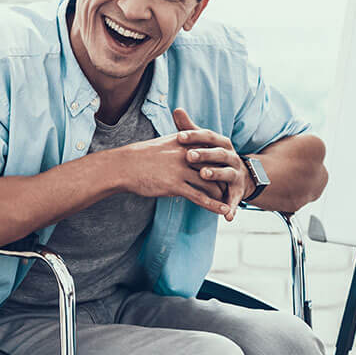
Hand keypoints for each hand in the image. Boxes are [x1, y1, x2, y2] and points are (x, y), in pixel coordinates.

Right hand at [108, 123, 227, 215]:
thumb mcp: (161, 145)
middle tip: (232, 186)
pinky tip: (223, 211)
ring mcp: (181, 170)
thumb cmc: (139, 158)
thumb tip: (185, 151)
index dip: (218, 161)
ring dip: (222, 193)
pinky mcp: (175, 185)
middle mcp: (185, 155)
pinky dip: (214, 205)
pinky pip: (199, 197)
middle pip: (213, 166)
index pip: (208, 151)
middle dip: (223, 177)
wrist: (123, 166)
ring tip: (230, 201)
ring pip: (209, 182)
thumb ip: (177, 147)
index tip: (226, 168)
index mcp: (183, 143)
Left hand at [171, 107, 247, 219]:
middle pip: (219, 154)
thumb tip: (177, 109)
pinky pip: (235, 200)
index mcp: (221, 143)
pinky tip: (227, 216)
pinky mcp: (238, 192)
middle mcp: (231, 157)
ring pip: (227, 173)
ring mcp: (236, 174)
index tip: (179, 136)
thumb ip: (190, 128)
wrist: (240, 176)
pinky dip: (231, 208)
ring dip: (216, 175)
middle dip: (205, 154)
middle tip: (189, 155)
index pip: (209, 136)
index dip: (195, 136)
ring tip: (204, 175)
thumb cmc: (214, 157)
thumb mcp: (203, 143)